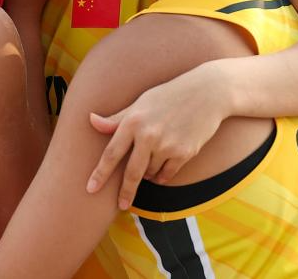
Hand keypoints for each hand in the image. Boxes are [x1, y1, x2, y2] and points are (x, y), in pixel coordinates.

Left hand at [85, 62, 227, 209]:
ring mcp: (167, 145)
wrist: (207, 92)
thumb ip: (117, 119)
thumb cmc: (169, 96)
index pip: (112, 153)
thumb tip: (91, 121)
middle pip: (132, 173)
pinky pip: (167, 174)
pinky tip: (165, 163)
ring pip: (150, 173)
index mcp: (133, 121)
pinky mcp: (184, 152)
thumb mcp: (141, 103)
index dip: (100, 174)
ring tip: (154, 157)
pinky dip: (163, 174)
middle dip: (125, 192)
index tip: (90, 189)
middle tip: (121, 205)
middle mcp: (148, 134)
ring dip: (148, 174)